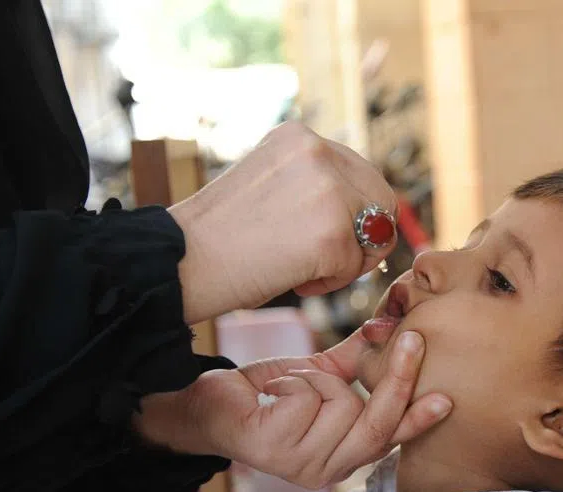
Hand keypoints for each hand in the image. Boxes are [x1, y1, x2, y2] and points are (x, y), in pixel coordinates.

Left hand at [136, 329, 450, 488]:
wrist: (207, 405)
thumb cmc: (266, 395)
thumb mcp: (317, 377)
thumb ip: (355, 361)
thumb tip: (391, 326)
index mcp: (341, 457)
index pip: (390, 438)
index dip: (418, 419)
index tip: (445, 399)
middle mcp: (326, 471)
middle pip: (377, 424)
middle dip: (396, 378)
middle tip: (410, 338)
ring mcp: (302, 466)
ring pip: (343, 404)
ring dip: (316, 379)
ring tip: (290, 383)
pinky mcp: (277, 450)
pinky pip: (309, 397)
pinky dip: (292, 381)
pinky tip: (271, 393)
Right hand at [169, 121, 397, 323]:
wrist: (181, 261)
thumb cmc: (221, 238)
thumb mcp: (274, 190)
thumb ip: (315, 189)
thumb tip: (371, 218)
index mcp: (300, 137)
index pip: (361, 175)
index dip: (355, 214)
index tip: (327, 238)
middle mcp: (318, 152)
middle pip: (381, 200)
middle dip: (365, 237)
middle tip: (329, 262)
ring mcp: (328, 189)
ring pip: (374, 234)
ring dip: (346, 262)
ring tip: (301, 270)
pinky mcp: (332, 231)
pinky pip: (353, 266)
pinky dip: (328, 283)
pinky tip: (294, 280)